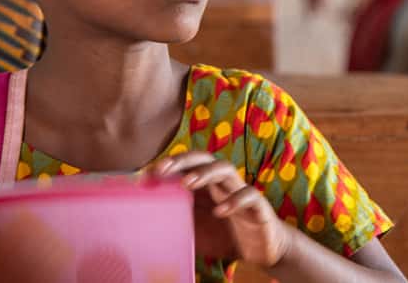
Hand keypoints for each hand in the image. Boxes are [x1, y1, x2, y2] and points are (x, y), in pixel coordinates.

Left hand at [152, 152, 291, 267]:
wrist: (262, 249)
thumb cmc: (224, 235)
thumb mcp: (195, 228)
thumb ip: (175, 220)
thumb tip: (145, 222)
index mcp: (207, 185)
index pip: (188, 165)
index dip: (169, 165)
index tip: (147, 174)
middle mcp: (223, 183)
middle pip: (205, 159)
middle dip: (184, 160)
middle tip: (163, 168)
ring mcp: (241, 192)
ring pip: (226, 170)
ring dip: (205, 173)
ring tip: (187, 183)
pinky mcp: (258, 207)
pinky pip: (249, 196)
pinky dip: (235, 200)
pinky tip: (220, 210)